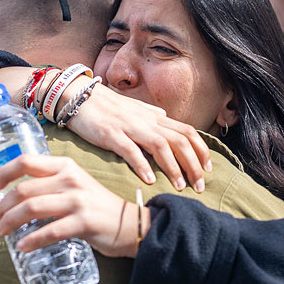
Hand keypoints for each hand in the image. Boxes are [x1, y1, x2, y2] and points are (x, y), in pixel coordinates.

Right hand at [0, 67, 212, 192]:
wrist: (76, 95)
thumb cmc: (104, 105)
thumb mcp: (132, 108)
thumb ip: (149, 114)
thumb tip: (164, 116)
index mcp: (153, 117)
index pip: (187, 132)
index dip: (201, 150)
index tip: (208, 170)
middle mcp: (146, 120)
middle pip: (180, 141)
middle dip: (194, 165)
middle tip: (200, 186)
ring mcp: (129, 126)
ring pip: (161, 146)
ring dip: (174, 168)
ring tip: (180, 187)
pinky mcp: (111, 134)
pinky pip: (131, 150)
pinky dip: (142, 166)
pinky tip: (149, 181)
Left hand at [0, 154, 147, 257]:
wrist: (129, 223)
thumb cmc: (96, 205)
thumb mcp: (75, 183)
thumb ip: (51, 183)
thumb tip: (16, 194)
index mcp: (65, 166)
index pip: (27, 161)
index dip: (4, 172)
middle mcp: (70, 179)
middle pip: (23, 189)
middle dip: (3, 207)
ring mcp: (77, 200)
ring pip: (31, 208)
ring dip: (10, 222)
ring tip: (3, 232)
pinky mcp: (83, 222)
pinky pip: (49, 231)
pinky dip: (31, 240)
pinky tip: (22, 246)